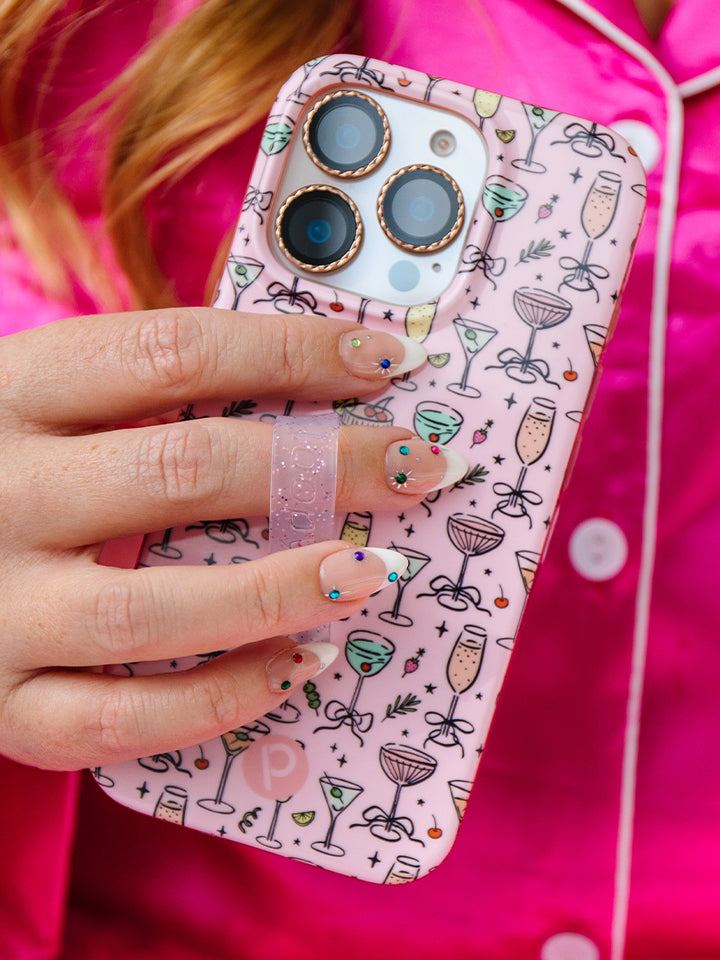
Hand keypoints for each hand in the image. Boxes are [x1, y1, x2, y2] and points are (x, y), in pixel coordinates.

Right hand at [0, 307, 464, 769]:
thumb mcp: (40, 407)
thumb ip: (138, 398)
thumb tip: (308, 389)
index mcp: (14, 393)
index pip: (171, 352)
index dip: (291, 350)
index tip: (387, 360)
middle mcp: (0, 495)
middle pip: (181, 471)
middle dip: (321, 467)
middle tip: (419, 467)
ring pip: (150, 609)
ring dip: (280, 591)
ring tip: (375, 573)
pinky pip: (114, 722)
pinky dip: (218, 699)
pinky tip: (298, 669)